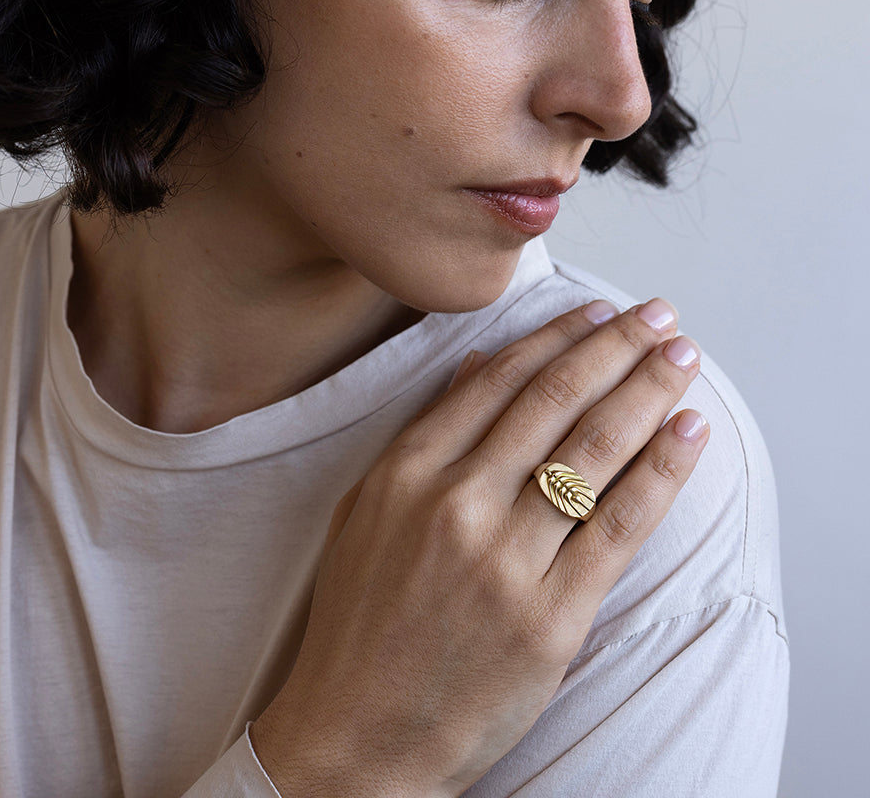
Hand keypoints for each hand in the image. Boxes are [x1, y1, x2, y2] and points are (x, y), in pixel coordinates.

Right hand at [251, 298, 708, 797]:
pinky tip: (688, 431)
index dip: (557, 338)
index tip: (597, 312)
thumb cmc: (359, 622)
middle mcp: (456, 503)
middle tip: (658, 315)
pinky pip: (619, 526)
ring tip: (682, 355)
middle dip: (616, 347)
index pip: (498, 381)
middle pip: (554, 402)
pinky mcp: (549, 617)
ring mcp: (504, 560)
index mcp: (406, 473)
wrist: (355, 732)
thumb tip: (478, 365)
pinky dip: (661, 470)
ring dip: (648, 391)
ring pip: (593, 451)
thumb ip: (424, 434)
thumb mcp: (367, 512)